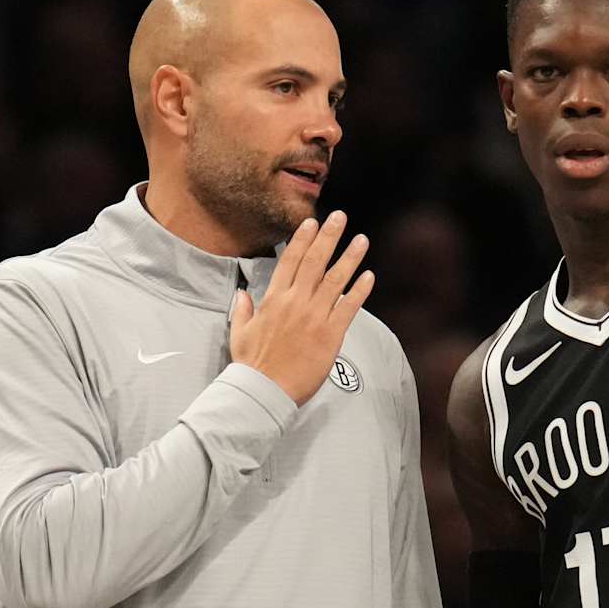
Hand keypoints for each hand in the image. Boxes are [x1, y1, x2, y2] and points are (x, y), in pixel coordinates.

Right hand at [230, 211, 373, 405]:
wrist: (264, 390)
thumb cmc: (252, 365)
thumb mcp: (240, 334)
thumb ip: (243, 311)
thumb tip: (242, 295)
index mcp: (273, 299)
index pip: (290, 261)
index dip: (302, 240)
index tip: (311, 222)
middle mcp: (295, 302)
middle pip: (315, 262)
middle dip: (329, 236)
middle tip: (340, 217)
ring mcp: (314, 316)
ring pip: (335, 280)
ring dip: (350, 257)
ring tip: (362, 240)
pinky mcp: (330, 334)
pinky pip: (349, 307)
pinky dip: (360, 291)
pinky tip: (369, 276)